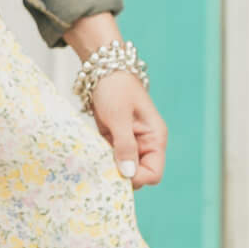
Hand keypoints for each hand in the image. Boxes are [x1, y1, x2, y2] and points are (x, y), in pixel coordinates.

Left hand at [87, 70, 166, 188]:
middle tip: (102, 166)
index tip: (116, 172)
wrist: (103, 69)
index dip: (137, 178)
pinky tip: (93, 152)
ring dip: (110, 167)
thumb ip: (124, 146)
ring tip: (96, 157)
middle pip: (138, 175)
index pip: (153, 173)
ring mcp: (131, 142)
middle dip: (121, 174)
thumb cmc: (115, 88)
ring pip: (123, 169)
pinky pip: (112, 159)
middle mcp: (146, 143)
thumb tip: (129, 175)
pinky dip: (102, 159)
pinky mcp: (116, 140)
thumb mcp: (119, 117)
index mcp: (155, 138)